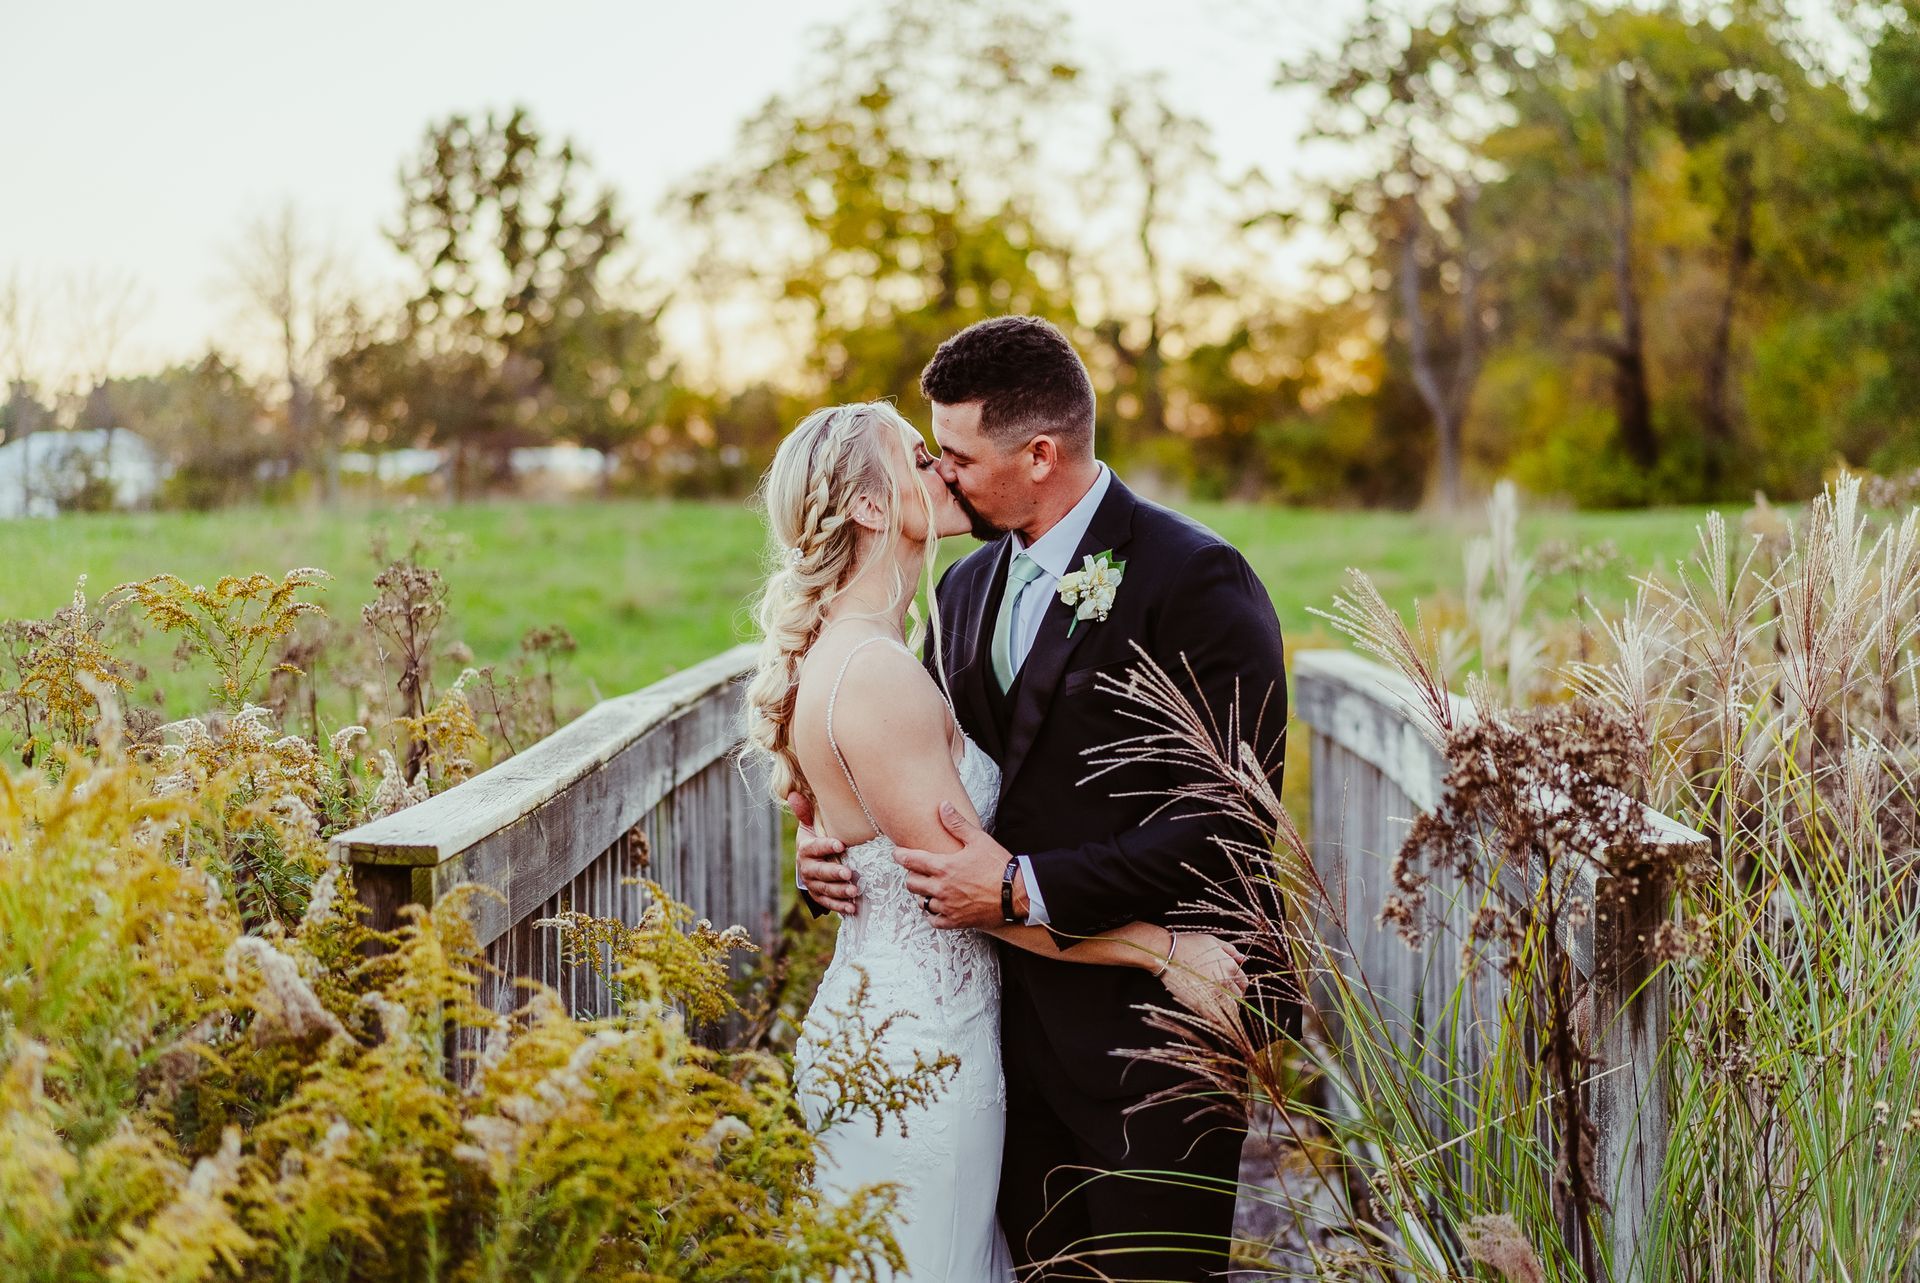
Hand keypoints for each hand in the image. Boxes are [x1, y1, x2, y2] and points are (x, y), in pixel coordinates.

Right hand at [791, 789, 858, 915]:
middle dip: (834, 873)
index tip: (840, 844)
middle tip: (849, 873)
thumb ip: (805, 812)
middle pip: (820, 871)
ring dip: (840, 891)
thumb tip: (793, 793)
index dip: (826, 846)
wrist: (811, 862)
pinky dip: (840, 906)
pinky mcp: (819, 897)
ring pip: (825, 889)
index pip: (814, 848)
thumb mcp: (810, 826)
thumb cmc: (815, 840)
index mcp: (805, 850)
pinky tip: (852, 908)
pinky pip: (829, 903)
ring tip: (855, 891)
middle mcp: (807, 869)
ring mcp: (813, 884)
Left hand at [893, 802, 1008, 928]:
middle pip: (911, 883)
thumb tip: (942, 806)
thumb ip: (956, 823)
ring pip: (921, 902)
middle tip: (918, 871)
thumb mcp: (978, 839)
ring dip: (923, 894)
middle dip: (912, 875)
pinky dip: (932, 914)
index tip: (898, 853)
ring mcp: (947, 906)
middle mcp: (941, 888)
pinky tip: (938, 907)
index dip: (900, 855)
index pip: (911, 860)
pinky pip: (933, 921)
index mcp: (943, 867)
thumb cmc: (998, 864)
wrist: (1016, 893)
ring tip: (930, 888)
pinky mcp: (956, 921)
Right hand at [1156, 932, 1247, 1036]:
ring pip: (1230, 1008)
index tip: (1232, 989)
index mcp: (1230, 966)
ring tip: (1220, 1010)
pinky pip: (1216, 1016)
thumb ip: (1230, 950)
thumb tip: (1244, 958)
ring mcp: (1215, 993)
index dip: (1238, 986)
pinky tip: (1214, 1018)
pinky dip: (1217, 1019)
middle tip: (1225, 999)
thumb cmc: (1188, 944)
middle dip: (1234, 998)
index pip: (1243, 983)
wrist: (1167, 953)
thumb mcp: (1212, 941)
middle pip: (1238, 996)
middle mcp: (1226, 980)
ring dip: (1228, 1010)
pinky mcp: (1203, 1002)